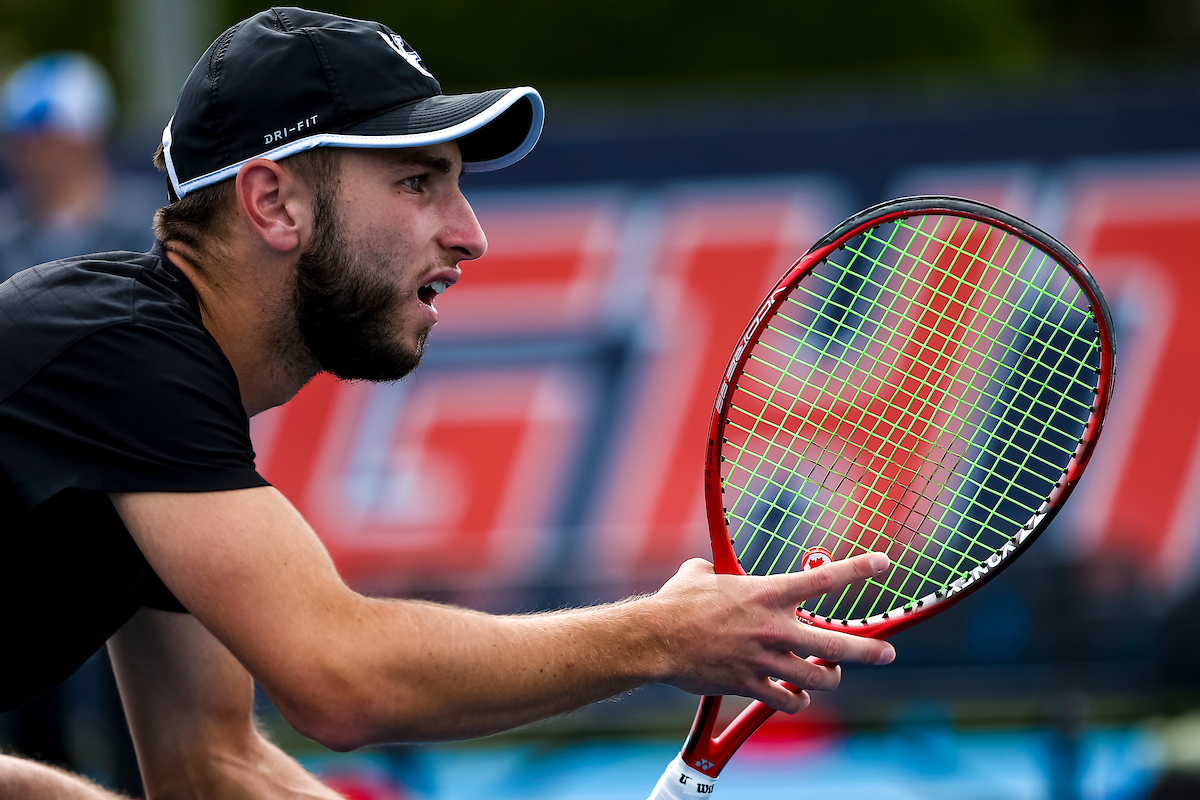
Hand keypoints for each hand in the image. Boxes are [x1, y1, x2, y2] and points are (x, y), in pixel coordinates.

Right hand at [650, 552, 894, 712]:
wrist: (656, 639)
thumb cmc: (677, 602)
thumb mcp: (701, 572)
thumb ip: (720, 572)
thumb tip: (713, 570)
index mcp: (768, 593)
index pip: (825, 579)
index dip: (859, 569)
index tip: (883, 563)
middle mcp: (774, 627)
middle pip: (837, 645)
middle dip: (869, 651)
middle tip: (887, 654)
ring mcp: (765, 660)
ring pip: (818, 679)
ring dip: (830, 679)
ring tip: (831, 676)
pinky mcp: (750, 685)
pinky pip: (787, 701)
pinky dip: (796, 701)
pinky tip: (795, 697)